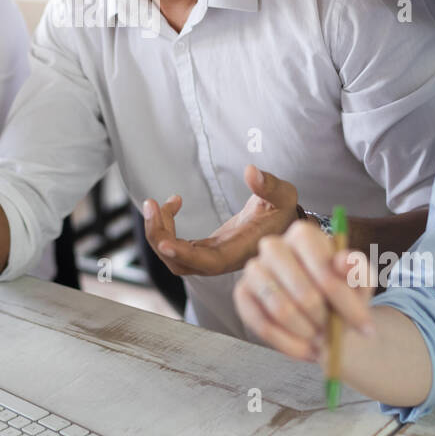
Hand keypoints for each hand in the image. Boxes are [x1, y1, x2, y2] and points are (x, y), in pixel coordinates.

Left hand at [142, 165, 299, 276]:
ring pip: (174, 257)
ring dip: (158, 232)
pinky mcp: (205, 249)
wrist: (283, 225)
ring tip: (156, 203)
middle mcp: (222, 259)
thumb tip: (251, 171)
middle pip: (180, 264)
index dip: (185, 255)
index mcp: (240, 251)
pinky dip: (167, 227)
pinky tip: (174, 203)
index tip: (164, 242)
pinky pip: (177, 245)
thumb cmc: (284, 213)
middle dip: (159, 237)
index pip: (208, 262)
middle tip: (150, 205)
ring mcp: (211, 256)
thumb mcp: (283, 195)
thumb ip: (269, 185)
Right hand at [234, 220, 374, 363]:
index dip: (344, 300)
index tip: (364, 327)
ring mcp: (253, 269)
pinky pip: (261, 324)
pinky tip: (306, 350)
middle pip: (302, 291)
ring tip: (320, 340)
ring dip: (306, 333)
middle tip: (334, 332)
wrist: (323, 313)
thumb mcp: (359, 283)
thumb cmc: (340, 293)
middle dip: (324, 320)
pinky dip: (288, 344)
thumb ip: (358, 272)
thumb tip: (344, 261)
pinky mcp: (242, 293)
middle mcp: (273, 245)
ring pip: (280, 310)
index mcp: (303, 234)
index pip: (323, 267)